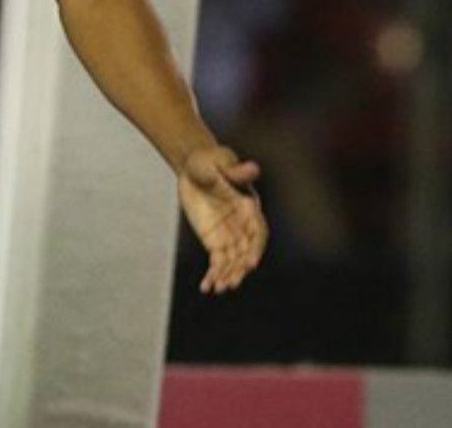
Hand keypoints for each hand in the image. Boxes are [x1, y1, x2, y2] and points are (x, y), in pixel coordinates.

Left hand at [176, 144, 266, 294]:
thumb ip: (235, 171)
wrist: (193, 167)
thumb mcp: (220, 163)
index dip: (256, 248)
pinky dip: (213, 274)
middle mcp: (243, 225)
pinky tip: (206, 287)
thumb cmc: (210, 161)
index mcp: (249, 207)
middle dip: (240, 269)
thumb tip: (253, 168)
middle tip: (231, 283)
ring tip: (218, 289)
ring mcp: (230, 235)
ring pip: (232, 260)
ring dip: (227, 275)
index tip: (250, 263)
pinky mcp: (215, 241)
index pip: (258, 232)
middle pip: (246, 251)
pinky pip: (217, 261)